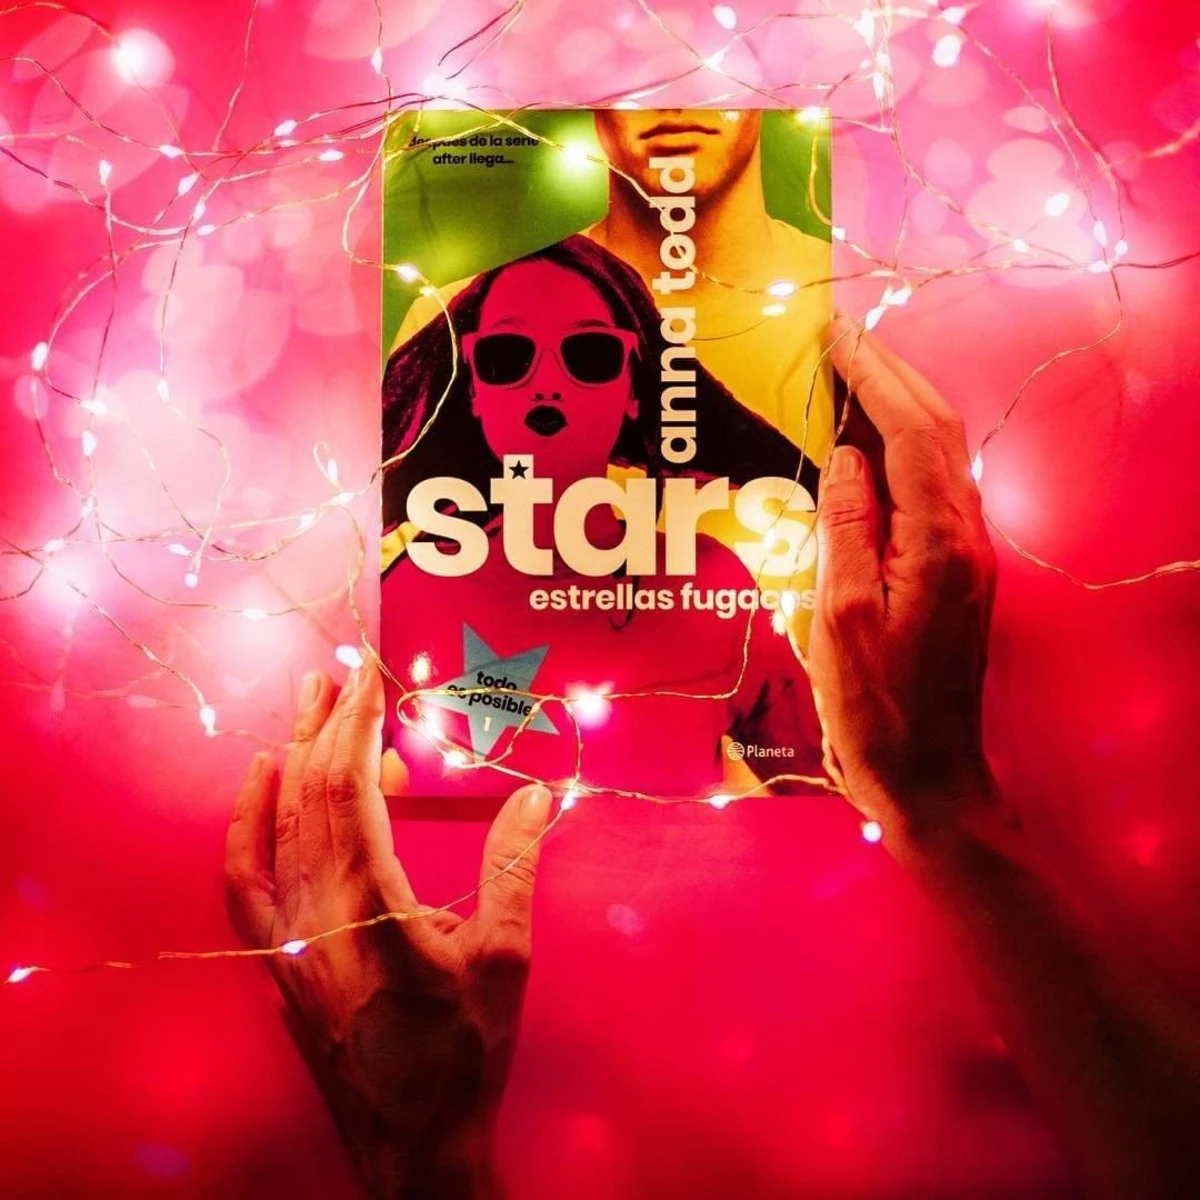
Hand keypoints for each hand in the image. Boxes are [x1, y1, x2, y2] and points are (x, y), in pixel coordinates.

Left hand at [224, 660, 550, 1198]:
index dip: (359, 725)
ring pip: (280, 825)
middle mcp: (313, 914)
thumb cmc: (464, 1053)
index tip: (371, 676)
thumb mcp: (503, 958)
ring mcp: (285, 938)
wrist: (412, 1141)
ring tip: (311, 701)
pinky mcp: (275, 958)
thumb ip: (514, 867)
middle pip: (310, 794)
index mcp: (371, 907)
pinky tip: (260, 780)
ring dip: (294, 755)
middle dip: (327, 723)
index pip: (352, 790)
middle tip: (343, 669)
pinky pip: (245, 876)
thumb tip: (539, 794)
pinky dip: (247, 821)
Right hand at [810, 316, 998, 840]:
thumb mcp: (839, 618)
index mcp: (937, 543)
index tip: (837, 336)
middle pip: (935, 431)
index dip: (874, 377)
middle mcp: (965, 539)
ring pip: (937, 458)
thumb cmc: (876, 710)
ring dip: (899, 408)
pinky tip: (868, 451)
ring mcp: (967, 558)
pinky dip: (900, 453)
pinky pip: (929, 492)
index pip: (910, 432)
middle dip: (892, 375)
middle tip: (844, 339)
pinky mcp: (956, 577)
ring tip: (852, 377)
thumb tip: (843, 457)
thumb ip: (843, 527)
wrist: (929, 776)